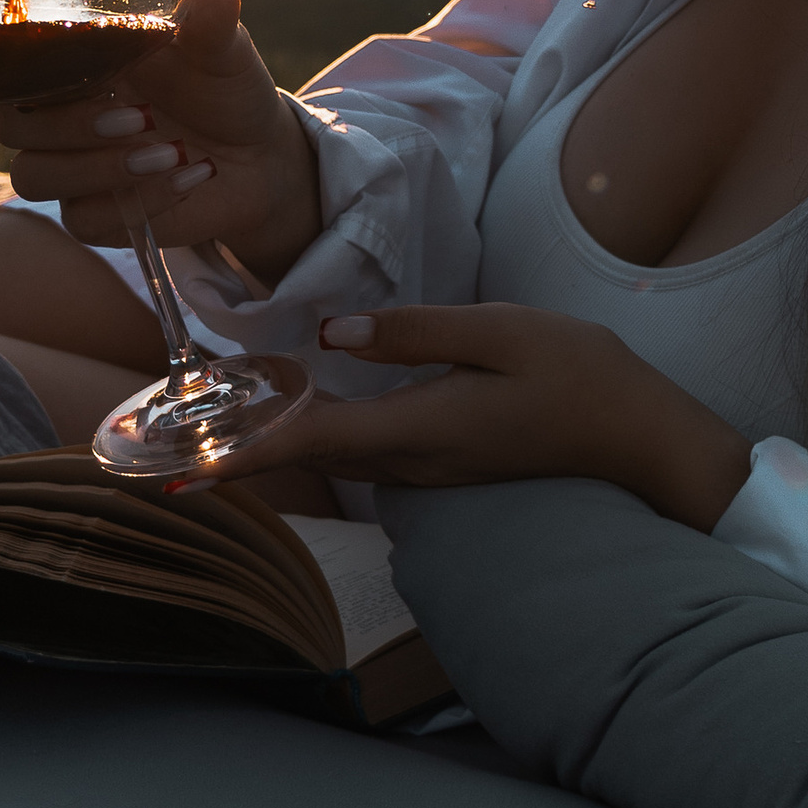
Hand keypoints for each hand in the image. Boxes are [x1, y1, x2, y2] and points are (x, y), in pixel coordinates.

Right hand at [0, 0, 324, 277]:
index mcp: (67, 53)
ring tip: (167, 149)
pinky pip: (81, 217)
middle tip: (136, 112)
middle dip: (66, 120)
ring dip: (101, 164)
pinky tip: (185, 177)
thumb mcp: (222, 46)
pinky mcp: (89, 215)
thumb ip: (210, 19)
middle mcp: (50, 107)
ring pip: (32, 174)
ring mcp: (63, 164)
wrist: (258, 159)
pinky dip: (139, 199)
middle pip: (3, 119)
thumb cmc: (224, 86)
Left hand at [227, 300, 755, 527]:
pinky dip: (317, 437)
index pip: (311, 441)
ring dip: (273, 446)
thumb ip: (413, 333)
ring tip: (211, 426)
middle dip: (238, 453)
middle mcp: (414, 461)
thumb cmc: (578, 375)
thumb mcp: (499, 333)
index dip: (240, 457)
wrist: (640, 438)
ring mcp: (430, 469)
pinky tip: (295, 413)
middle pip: (309, 457)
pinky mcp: (443, 462)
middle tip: (167, 443)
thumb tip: (329, 338)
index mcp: (421, 428)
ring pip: (333, 456)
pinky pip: (361, 452)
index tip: (180, 473)